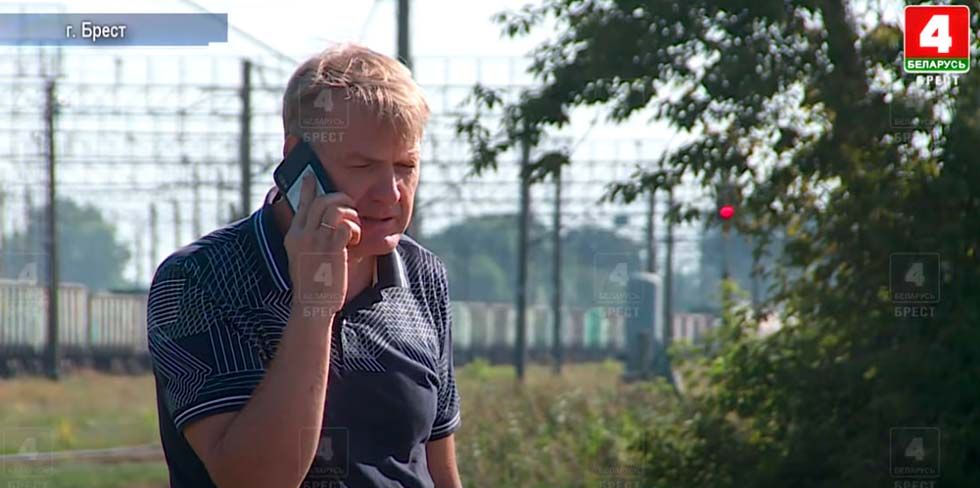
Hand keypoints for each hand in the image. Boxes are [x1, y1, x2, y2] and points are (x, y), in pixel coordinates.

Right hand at [284, 174, 361, 316]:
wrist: (312, 305)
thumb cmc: (312, 283)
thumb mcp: (302, 256)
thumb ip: (308, 238)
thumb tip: (323, 222)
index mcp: (293, 235)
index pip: (302, 204)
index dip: (308, 187)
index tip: (312, 175)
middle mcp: (302, 234)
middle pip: (321, 200)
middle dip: (340, 198)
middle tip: (349, 207)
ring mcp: (316, 241)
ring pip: (335, 208)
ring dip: (349, 213)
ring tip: (353, 226)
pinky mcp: (332, 250)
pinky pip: (347, 225)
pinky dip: (355, 229)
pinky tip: (355, 240)